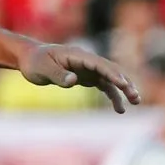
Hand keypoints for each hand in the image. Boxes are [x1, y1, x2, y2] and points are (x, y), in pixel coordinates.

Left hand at [18, 44, 140, 112]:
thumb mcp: (42, 68)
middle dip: (124, 82)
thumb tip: (73, 81)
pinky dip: (113, 95)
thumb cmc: (35, 62)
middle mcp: (86, 61)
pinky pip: (104, 86)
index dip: (112, 73)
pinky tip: (120, 109)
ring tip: (135, 102)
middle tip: (135, 97)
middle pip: (110, 70)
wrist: (29, 59)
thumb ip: (57, 74)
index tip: (123, 84)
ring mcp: (88, 69)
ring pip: (110, 78)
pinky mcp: (86, 77)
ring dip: (123, 89)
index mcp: (77, 55)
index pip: (99, 64)